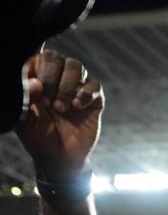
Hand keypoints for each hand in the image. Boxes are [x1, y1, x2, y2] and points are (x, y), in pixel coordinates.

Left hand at [17, 50, 104, 181]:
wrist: (61, 158)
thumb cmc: (38, 138)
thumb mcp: (25, 120)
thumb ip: (26, 98)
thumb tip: (36, 82)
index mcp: (36, 80)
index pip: (36, 57)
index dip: (37, 57)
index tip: (36, 75)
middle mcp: (56, 80)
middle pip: (57, 58)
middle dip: (52, 76)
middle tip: (47, 101)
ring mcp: (76, 88)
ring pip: (76, 66)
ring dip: (67, 86)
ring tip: (61, 108)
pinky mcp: (94, 99)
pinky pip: (94, 85)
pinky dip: (85, 94)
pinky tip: (77, 107)